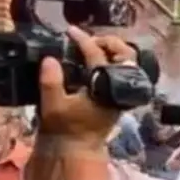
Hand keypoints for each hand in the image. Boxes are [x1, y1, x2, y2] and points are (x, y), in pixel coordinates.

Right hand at [39, 28, 135, 145]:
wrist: (77, 149)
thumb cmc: (65, 129)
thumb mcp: (53, 106)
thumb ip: (51, 82)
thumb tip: (50, 59)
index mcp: (104, 88)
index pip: (98, 56)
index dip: (84, 41)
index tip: (71, 31)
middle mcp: (119, 87)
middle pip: (126, 55)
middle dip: (109, 42)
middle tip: (88, 39)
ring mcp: (122, 92)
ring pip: (128, 63)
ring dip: (113, 50)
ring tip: (92, 46)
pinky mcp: (119, 96)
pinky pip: (123, 72)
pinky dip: (113, 61)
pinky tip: (95, 59)